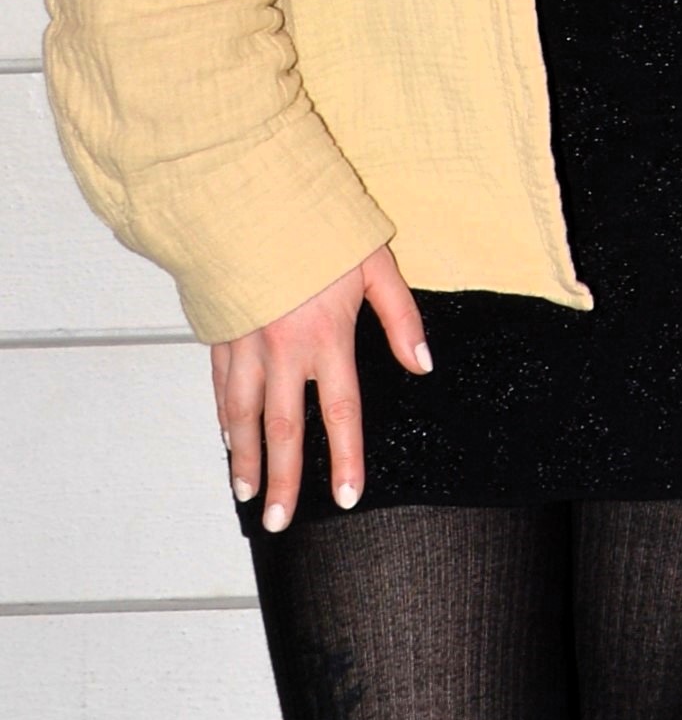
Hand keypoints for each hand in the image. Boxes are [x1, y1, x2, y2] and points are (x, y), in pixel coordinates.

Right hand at [215, 248, 428, 531]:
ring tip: (247, 496)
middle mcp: (282, 349)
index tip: (344, 497)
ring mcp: (245, 343)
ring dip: (244, 459)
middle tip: (280, 522)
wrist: (249, 197)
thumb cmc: (318, 227)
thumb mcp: (376, 264)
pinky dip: (224, 417)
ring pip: (242, 415)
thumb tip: (423, 364)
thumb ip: (402, 318)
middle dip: (282, 480)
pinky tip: (228, 440)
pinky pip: (221, 385)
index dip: (343, 459)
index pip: (340, 412)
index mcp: (326, 337)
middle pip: (282, 429)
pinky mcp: (219, 332)